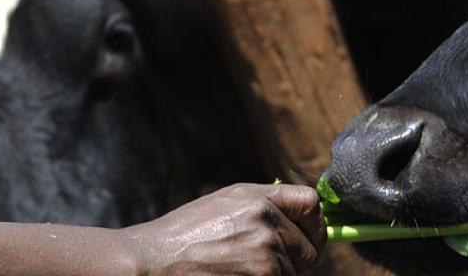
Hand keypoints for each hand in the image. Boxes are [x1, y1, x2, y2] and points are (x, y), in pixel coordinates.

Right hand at [118, 183, 325, 275]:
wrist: (155, 262)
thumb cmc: (185, 236)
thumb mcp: (224, 203)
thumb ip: (264, 205)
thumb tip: (304, 220)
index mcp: (258, 199)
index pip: (311, 205)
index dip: (312, 225)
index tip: (305, 238)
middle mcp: (267, 223)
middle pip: (309, 248)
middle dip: (294, 259)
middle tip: (260, 264)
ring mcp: (267, 256)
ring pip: (295, 274)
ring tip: (238, 270)